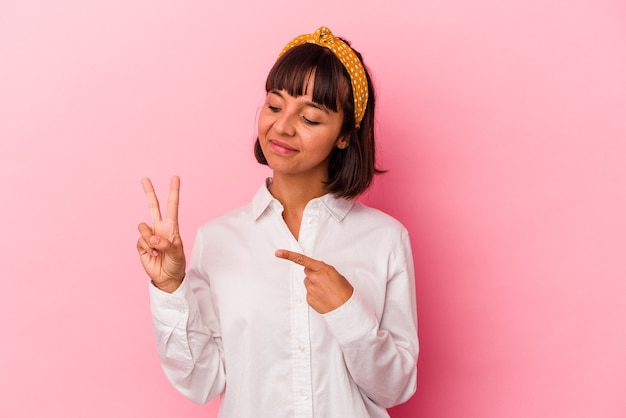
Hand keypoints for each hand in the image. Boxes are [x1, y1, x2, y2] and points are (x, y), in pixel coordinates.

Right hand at [136, 176, 185, 292]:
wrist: (167, 277)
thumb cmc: (176, 263)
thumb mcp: (177, 253)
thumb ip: (166, 243)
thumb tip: (152, 237)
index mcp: (171, 226)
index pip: (172, 206)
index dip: (173, 192)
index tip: (175, 178)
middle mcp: (159, 228)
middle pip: (153, 206)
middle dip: (149, 192)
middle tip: (145, 179)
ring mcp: (149, 235)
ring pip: (144, 228)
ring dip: (150, 240)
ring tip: (157, 251)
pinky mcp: (141, 244)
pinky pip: (141, 241)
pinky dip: (147, 249)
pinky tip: (153, 255)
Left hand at [275, 249, 353, 313]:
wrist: (345, 308)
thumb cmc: (344, 290)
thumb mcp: (336, 274)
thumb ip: (324, 269)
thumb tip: (317, 267)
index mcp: (322, 269)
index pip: (302, 260)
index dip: (288, 255)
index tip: (278, 253)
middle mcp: (314, 278)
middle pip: (307, 272)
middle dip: (313, 274)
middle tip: (324, 281)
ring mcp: (310, 289)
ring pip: (308, 283)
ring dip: (314, 285)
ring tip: (325, 291)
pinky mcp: (308, 298)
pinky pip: (309, 293)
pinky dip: (315, 294)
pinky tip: (323, 297)